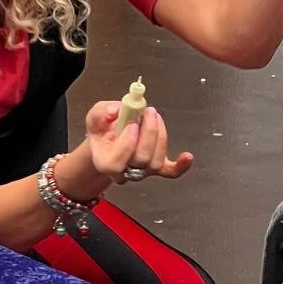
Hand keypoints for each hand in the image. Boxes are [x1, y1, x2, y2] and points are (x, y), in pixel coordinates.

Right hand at [77, 103, 193, 188]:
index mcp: (105, 163)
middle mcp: (124, 172)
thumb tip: (115, 111)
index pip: (116, 163)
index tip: (132, 124)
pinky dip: (181, 166)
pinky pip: (171, 172)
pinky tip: (187, 156)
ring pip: (156, 162)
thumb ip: (103, 111)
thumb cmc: (102, 131)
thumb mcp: (95, 116)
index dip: (127, 144)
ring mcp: (142, 171)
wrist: (108, 140)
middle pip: (140, 159)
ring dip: (160, 136)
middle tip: (148, 112)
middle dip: (148, 133)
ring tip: (154, 117)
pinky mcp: (157, 168)